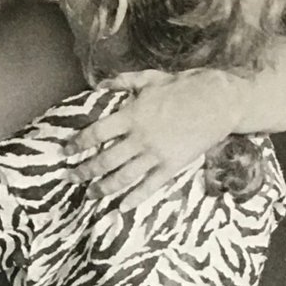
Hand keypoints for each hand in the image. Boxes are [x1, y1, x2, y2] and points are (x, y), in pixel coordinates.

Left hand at [64, 69, 233, 208]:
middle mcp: (140, 138)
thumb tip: (100, 84)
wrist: (220, 101)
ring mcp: (156, 155)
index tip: (65, 152)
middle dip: (84, 171)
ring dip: (103, 188)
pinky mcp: (172, 166)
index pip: (96, 133)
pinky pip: (149, 186)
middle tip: (71, 178)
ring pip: (123, 177)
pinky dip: (135, 198)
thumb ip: (123, 82)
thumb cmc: (185, 86)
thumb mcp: (151, 78)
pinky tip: (122, 208)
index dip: (78, 144)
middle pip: (105, 160)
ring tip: (91, 195)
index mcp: (132, 115)